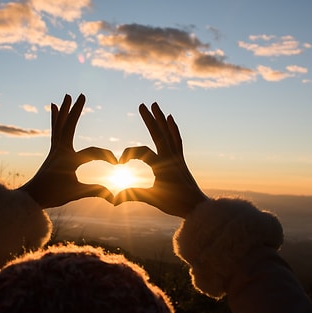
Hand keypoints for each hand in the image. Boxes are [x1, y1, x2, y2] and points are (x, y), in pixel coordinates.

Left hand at [20, 94, 116, 207]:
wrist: (31, 197)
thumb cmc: (53, 195)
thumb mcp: (76, 193)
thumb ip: (96, 191)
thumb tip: (115, 196)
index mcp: (68, 160)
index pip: (93, 152)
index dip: (107, 157)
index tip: (118, 164)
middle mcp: (60, 150)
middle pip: (69, 126)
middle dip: (76, 110)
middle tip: (81, 95)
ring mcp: (55, 149)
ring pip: (60, 125)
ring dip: (64, 110)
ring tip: (66, 96)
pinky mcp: (52, 151)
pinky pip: (55, 130)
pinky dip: (56, 118)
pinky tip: (55, 108)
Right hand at [114, 102, 207, 217]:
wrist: (198, 207)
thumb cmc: (176, 204)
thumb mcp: (153, 199)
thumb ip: (134, 195)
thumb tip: (113, 200)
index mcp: (162, 166)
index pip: (142, 152)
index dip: (128, 154)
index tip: (119, 164)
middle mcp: (171, 158)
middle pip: (158, 134)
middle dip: (149, 119)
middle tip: (141, 104)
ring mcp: (177, 157)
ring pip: (168, 133)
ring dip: (161, 118)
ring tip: (155, 104)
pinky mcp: (181, 159)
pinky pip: (177, 139)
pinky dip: (173, 128)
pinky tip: (171, 119)